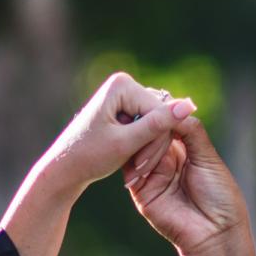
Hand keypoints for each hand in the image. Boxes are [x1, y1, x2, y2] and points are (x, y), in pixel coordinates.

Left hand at [0, 74, 195, 255]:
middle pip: (162, 117)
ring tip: (132, 168)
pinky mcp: (128, 109)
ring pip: (160, 126)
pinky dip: (144, 147)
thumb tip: (190, 105)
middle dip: (152, 146)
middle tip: (135, 171)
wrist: (65, 168)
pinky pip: (152, 128)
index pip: (162, 113)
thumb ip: (159, 124)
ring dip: (150, 149)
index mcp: (123, 85)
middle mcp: (125, 84)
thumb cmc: (90, 156)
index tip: (137, 165)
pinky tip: (130, 159)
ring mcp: (127, 96)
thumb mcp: (127, 142)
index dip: (156, 142)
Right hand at [123, 114, 251, 255]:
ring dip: (141, 140)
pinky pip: (131, 168)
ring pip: (138, 148)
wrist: (215, 232)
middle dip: (148, 124)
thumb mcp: (208, 158)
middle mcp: (166, 161)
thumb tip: (175, 107)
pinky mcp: (141, 189)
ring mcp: (152, 174)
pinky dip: (133, 156)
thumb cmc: (220, 196)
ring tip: (144, 132)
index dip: (162, 113)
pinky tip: (136, 147)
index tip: (158, 102)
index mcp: (186, 151)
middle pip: (149, 134)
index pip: (167, 125)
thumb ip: (191, 132)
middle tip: (147, 115)